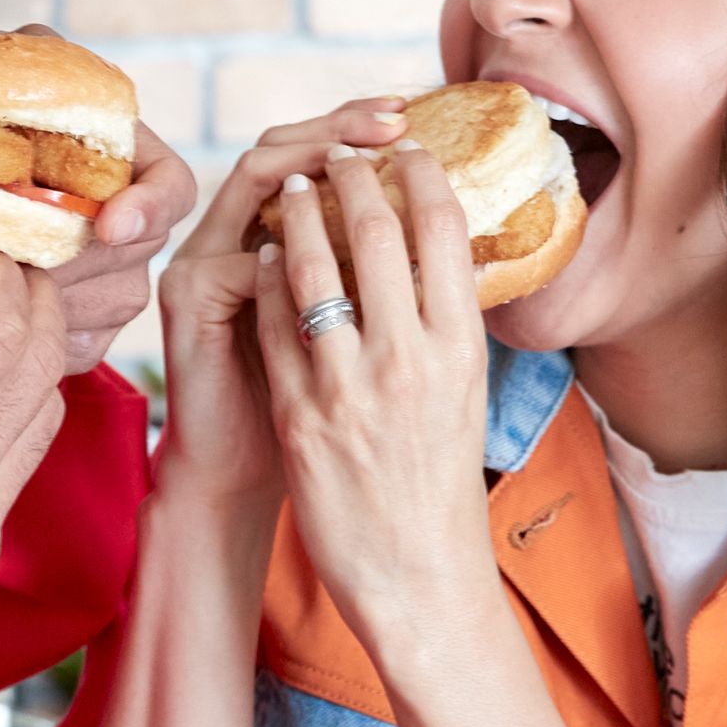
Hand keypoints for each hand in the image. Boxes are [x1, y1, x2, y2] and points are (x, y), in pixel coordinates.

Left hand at [0, 33, 201, 374]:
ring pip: (83, 308)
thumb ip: (28, 59)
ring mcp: (115, 288)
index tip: (110, 224)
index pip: (172, 190)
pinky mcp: (83, 336)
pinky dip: (3, 331)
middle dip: (48, 258)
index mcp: (131, 161)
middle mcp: (135, 229)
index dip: (149, 208)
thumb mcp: (5, 71)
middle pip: (121, 262)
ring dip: (16, 292)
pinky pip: (59, 349)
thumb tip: (33, 55)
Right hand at [152, 100, 411, 508]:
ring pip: (255, 172)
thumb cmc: (314, 415)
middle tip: (397, 118)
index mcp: (273, 237)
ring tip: (365, 152)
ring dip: (314, 156)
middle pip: (282, 143)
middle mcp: (233, 234)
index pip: (312, 152)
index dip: (360, 129)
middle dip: (343, 125)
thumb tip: (460, 231)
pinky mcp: (187, 295)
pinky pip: (242, 249)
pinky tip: (332, 231)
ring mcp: (203, 258)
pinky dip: (288, 239)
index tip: (418, 121)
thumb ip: (378, 280)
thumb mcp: (358, 335)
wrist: (239, 475)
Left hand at [252, 144, 495, 632]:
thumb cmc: (443, 484)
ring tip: (293, 186)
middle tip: (341, 151)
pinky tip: (261, 255)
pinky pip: (274, 325)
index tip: (406, 149)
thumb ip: (446, 326)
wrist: (417, 578)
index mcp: (462, 349)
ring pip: (312, 268)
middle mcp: (411, 359)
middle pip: (377, 232)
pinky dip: (266, 279)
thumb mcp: (465, 395)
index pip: (443, 232)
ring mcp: (351, 387)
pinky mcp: (302, 416)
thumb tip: (435, 255)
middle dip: (354, 175)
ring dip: (297, 213)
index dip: (421, 176)